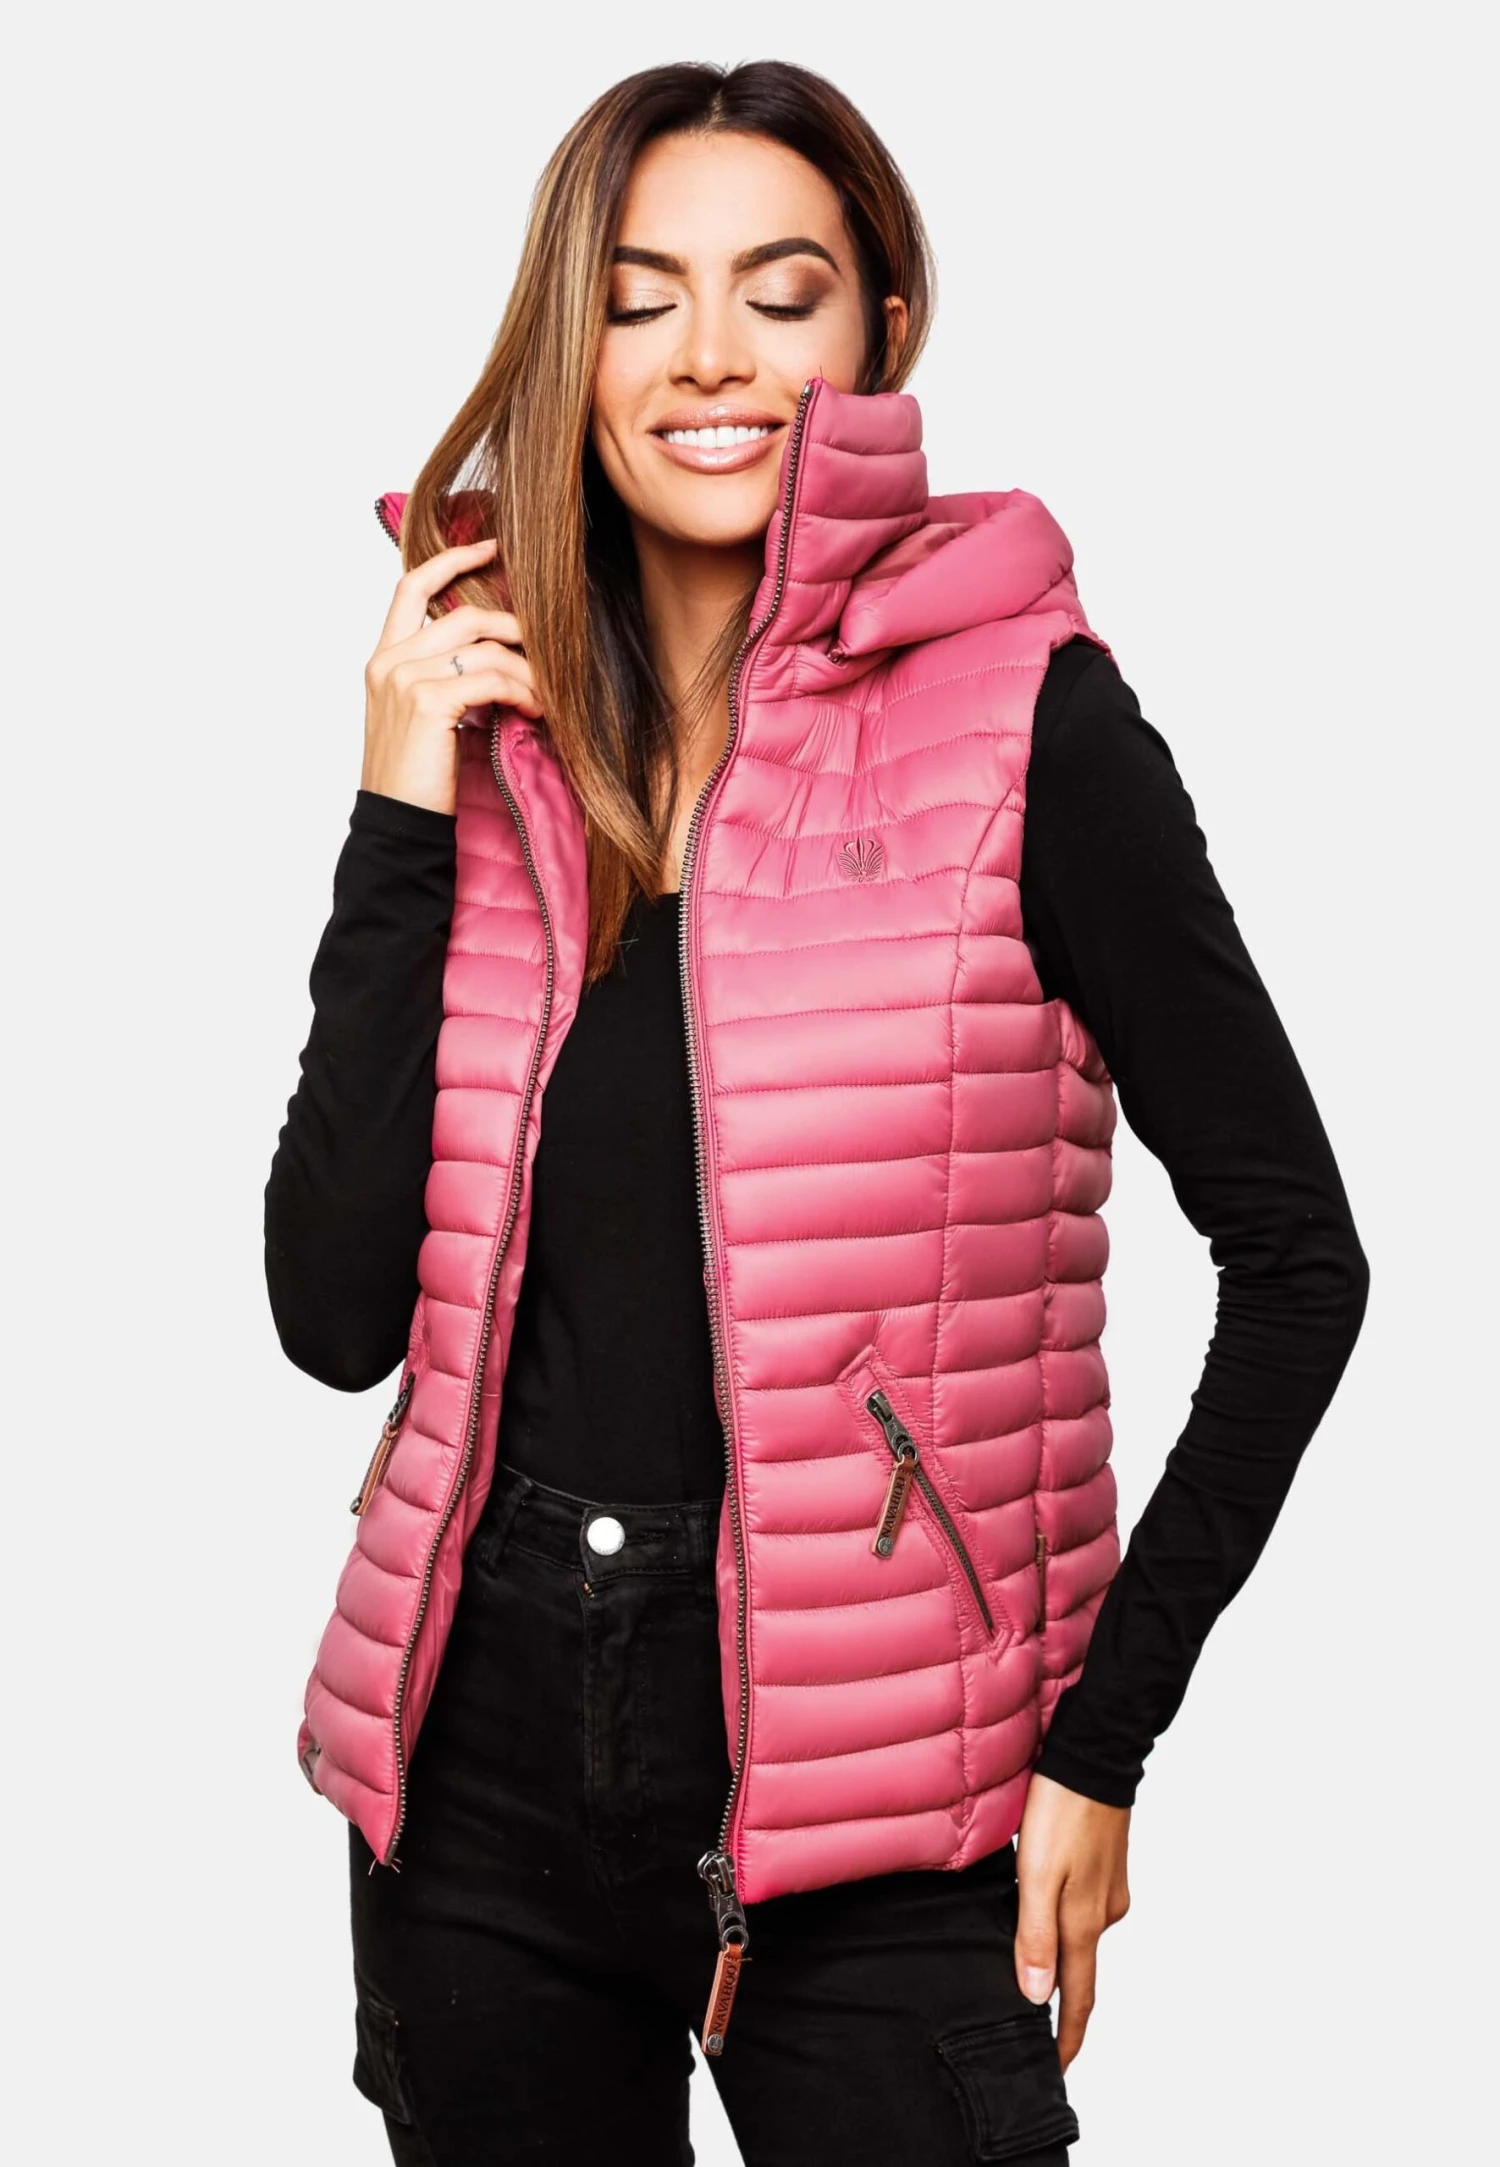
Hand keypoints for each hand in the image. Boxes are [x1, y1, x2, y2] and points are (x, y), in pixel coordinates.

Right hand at [361, 536, 541, 815]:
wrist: (397, 824)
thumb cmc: (417, 779)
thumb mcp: (426, 717)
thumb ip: (446, 678)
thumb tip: (501, 657)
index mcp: (383, 659)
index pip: (411, 587)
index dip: (452, 559)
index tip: (490, 547)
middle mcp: (389, 662)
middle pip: (464, 614)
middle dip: (514, 628)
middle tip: (546, 649)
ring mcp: (405, 680)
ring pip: (484, 648)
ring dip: (527, 670)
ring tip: (548, 696)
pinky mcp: (429, 702)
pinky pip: (490, 680)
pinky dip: (522, 692)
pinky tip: (537, 710)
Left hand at [1013, 1771, 1131, 2070]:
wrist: (1093, 1754)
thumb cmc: (1061, 1810)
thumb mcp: (1037, 1874)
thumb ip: (1035, 1936)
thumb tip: (1036, 1996)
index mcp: (1085, 1922)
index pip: (1077, 1997)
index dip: (1066, 2038)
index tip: (1057, 2070)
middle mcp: (1103, 1913)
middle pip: (1079, 1970)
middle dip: (1059, 1998)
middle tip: (1032, 2019)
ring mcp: (1109, 1889)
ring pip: (1079, 1934)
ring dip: (1058, 1951)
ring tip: (1027, 1959)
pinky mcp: (1106, 1866)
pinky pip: (1082, 1907)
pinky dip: (1064, 1916)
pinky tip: (1042, 1903)